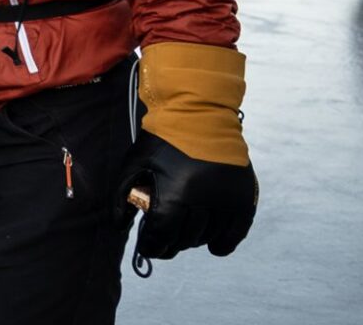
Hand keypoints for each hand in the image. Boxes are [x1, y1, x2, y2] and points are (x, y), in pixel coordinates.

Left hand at [116, 132, 256, 258]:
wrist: (200, 113)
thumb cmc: (161, 138)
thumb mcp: (134, 164)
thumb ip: (121, 197)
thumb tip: (118, 227)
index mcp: (175, 194)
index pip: (163, 235)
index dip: (153, 246)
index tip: (148, 248)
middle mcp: (204, 200)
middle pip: (186, 238)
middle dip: (171, 243)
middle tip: (163, 241)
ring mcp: (227, 199)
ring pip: (209, 235)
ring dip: (193, 240)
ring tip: (182, 234)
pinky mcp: (244, 195)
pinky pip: (237, 231)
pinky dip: (224, 242)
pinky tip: (213, 246)